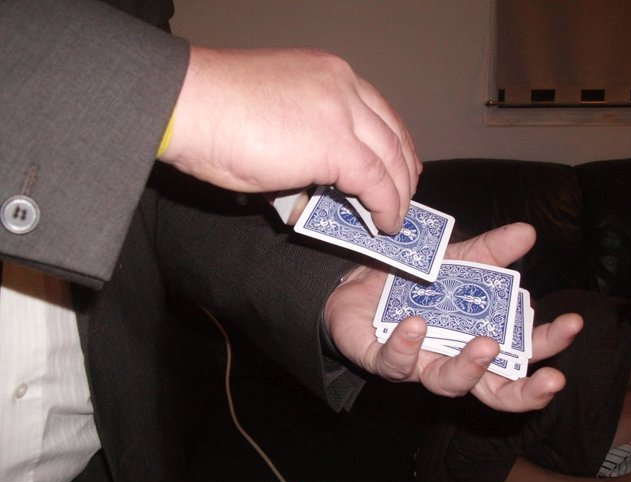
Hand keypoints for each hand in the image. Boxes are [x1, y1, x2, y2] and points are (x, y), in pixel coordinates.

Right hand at [162, 47, 419, 233]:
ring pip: (390, 159)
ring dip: (398, 193)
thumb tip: (311, 191)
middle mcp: (342, 85)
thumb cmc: (212, 110)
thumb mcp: (272, 119)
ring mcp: (342, 113)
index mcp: (327, 72)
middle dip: (403, 170)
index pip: (377, 110)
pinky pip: (376, 183)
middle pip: (391, 133)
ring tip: (396, 218)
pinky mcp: (337, 145)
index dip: (392, 143)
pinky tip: (386, 224)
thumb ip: (303, 149)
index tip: (398, 166)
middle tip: (405, 195)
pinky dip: (387, 207)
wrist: (189, 104)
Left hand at [324, 222, 583, 411]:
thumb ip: (489, 252)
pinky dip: (406, 344)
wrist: (354, 279)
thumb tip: (528, 231)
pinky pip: (394, 362)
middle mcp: (452, 359)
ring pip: (447, 383)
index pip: (520, 354)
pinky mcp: (380, 359)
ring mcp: (417, 364)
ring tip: (484, 345)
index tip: (574, 324)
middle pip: (495, 390)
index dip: (547, 345)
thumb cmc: (413, 281)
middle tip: (553, 379)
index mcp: (477, 338)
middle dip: (526, 390)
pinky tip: (415, 325)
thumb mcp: (455, 261)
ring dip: (469, 367)